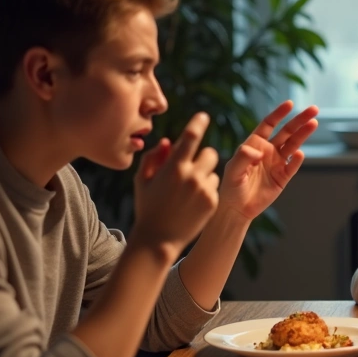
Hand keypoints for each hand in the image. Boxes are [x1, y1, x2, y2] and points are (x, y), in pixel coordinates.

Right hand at [132, 112, 220, 255]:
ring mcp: (205, 190)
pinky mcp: (213, 202)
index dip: (198, 123)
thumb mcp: (143, 180)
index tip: (203, 116)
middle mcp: (192, 176)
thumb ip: (153, 157)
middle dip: (202, 157)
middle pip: (210, 153)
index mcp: (174, 167)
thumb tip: (168, 142)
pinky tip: (193, 202)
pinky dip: (206, 190)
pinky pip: (214, 186)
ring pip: (213, 171)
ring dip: (204, 174)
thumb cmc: (147, 207)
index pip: (191, 137)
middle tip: (192, 167)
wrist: (158, 240)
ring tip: (189, 191)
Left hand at [219, 101, 318, 220]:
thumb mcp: (233, 171)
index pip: (269, 124)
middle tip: (314, 110)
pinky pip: (292, 166)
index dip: (279, 114)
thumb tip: (257, 149)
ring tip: (313, 123)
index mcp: (255, 144)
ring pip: (293, 145)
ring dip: (303, 134)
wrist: (237, 209)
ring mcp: (277, 163)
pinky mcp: (283, 177)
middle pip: (287, 132)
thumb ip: (243, 157)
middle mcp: (268, 151)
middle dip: (299, 120)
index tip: (290, 104)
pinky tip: (299, 154)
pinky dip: (296, 160)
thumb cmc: (231, 188)